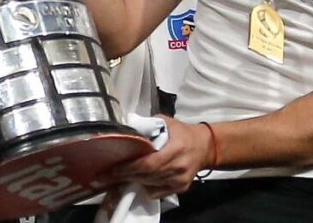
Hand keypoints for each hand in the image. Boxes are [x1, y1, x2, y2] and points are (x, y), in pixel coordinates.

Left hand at [96, 117, 212, 198]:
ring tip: (116, 178)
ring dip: (133, 181)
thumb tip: (127, 127)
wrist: (205, 146)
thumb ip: (147, 125)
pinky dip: (146, 187)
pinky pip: (158, 191)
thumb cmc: (182, 132)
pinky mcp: (181, 187)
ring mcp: (181, 179)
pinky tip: (137, 181)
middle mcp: (179, 166)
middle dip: (126, 175)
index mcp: (175, 147)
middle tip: (106, 175)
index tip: (113, 167)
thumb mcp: (166, 122)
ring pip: (151, 184)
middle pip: (148, 175)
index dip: (130, 167)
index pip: (149, 162)